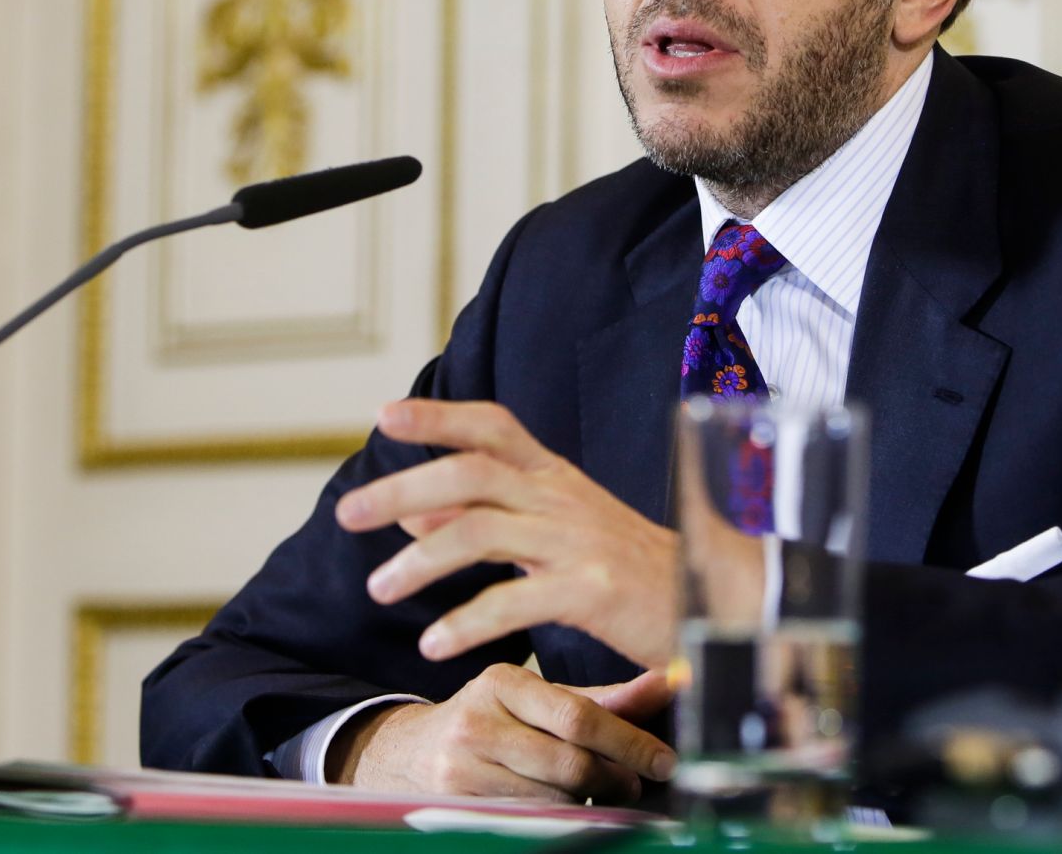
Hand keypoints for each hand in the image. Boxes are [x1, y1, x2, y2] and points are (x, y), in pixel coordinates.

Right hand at [331, 663, 675, 800]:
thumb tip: (668, 682)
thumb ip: (604, 697)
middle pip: (568, 763)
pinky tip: (567, 807)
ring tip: (601, 793)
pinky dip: (557, 817)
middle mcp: (476, 721)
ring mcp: (461, 768)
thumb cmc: (492, 719)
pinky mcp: (454, 805)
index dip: (628, 742)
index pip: (578, 716)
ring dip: (588, 801)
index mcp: (502, 681)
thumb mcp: (538, 698)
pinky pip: (526, 819)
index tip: (663, 760)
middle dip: (614, 778)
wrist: (409, 753)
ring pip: (551, 797)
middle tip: (635, 784)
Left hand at [336, 399, 689, 666]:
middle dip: (402, 487)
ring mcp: (578, 541)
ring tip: (378, 587)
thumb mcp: (557, 532)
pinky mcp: (591, 589)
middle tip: (348, 515)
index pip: (493, 427)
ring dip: (419, 561)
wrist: (714, 598)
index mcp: (557, 478)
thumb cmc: (628, 569)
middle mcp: (563, 498)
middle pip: (471, 473)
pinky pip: (513, 600)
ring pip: (480, 534)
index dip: (439, 417)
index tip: (386, 416)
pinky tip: (434, 645)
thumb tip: (415, 507)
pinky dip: (466, 622)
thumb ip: (487, 518)